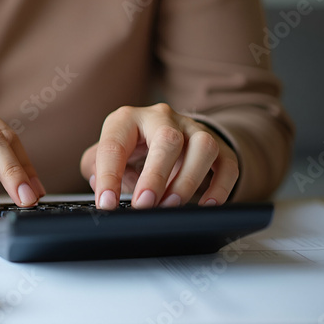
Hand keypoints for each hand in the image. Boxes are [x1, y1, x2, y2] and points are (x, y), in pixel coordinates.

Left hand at [79, 103, 238, 209]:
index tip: (107, 203)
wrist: (168, 134)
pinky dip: (220, 187)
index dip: (109, 176)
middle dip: (155, 175)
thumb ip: (95, 168)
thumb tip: (103, 190)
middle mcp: (162, 118)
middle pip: (167, 140)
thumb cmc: (131, 149)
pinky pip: (228, 164)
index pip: (114, 145)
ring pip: (203, 147)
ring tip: (171, 205)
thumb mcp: (104, 154)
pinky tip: (206, 206)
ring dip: (187, 180)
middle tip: (144, 204)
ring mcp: (193, 129)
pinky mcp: (219, 146)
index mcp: (127, 119)